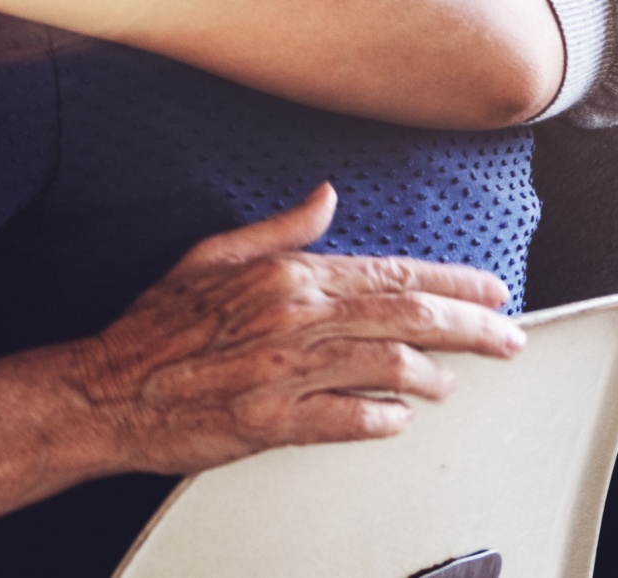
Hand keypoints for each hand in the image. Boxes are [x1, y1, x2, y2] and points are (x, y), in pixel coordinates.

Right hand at [72, 183, 524, 475]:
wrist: (109, 388)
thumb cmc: (156, 327)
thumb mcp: (212, 255)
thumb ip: (279, 228)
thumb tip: (326, 197)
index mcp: (285, 275)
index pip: (390, 273)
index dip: (452, 282)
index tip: (491, 291)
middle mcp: (294, 319)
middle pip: (407, 318)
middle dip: (471, 327)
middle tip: (508, 338)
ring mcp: (285, 371)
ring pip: (389, 368)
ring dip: (431, 378)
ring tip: (448, 384)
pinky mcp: (272, 421)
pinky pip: (349, 419)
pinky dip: (382, 419)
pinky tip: (396, 419)